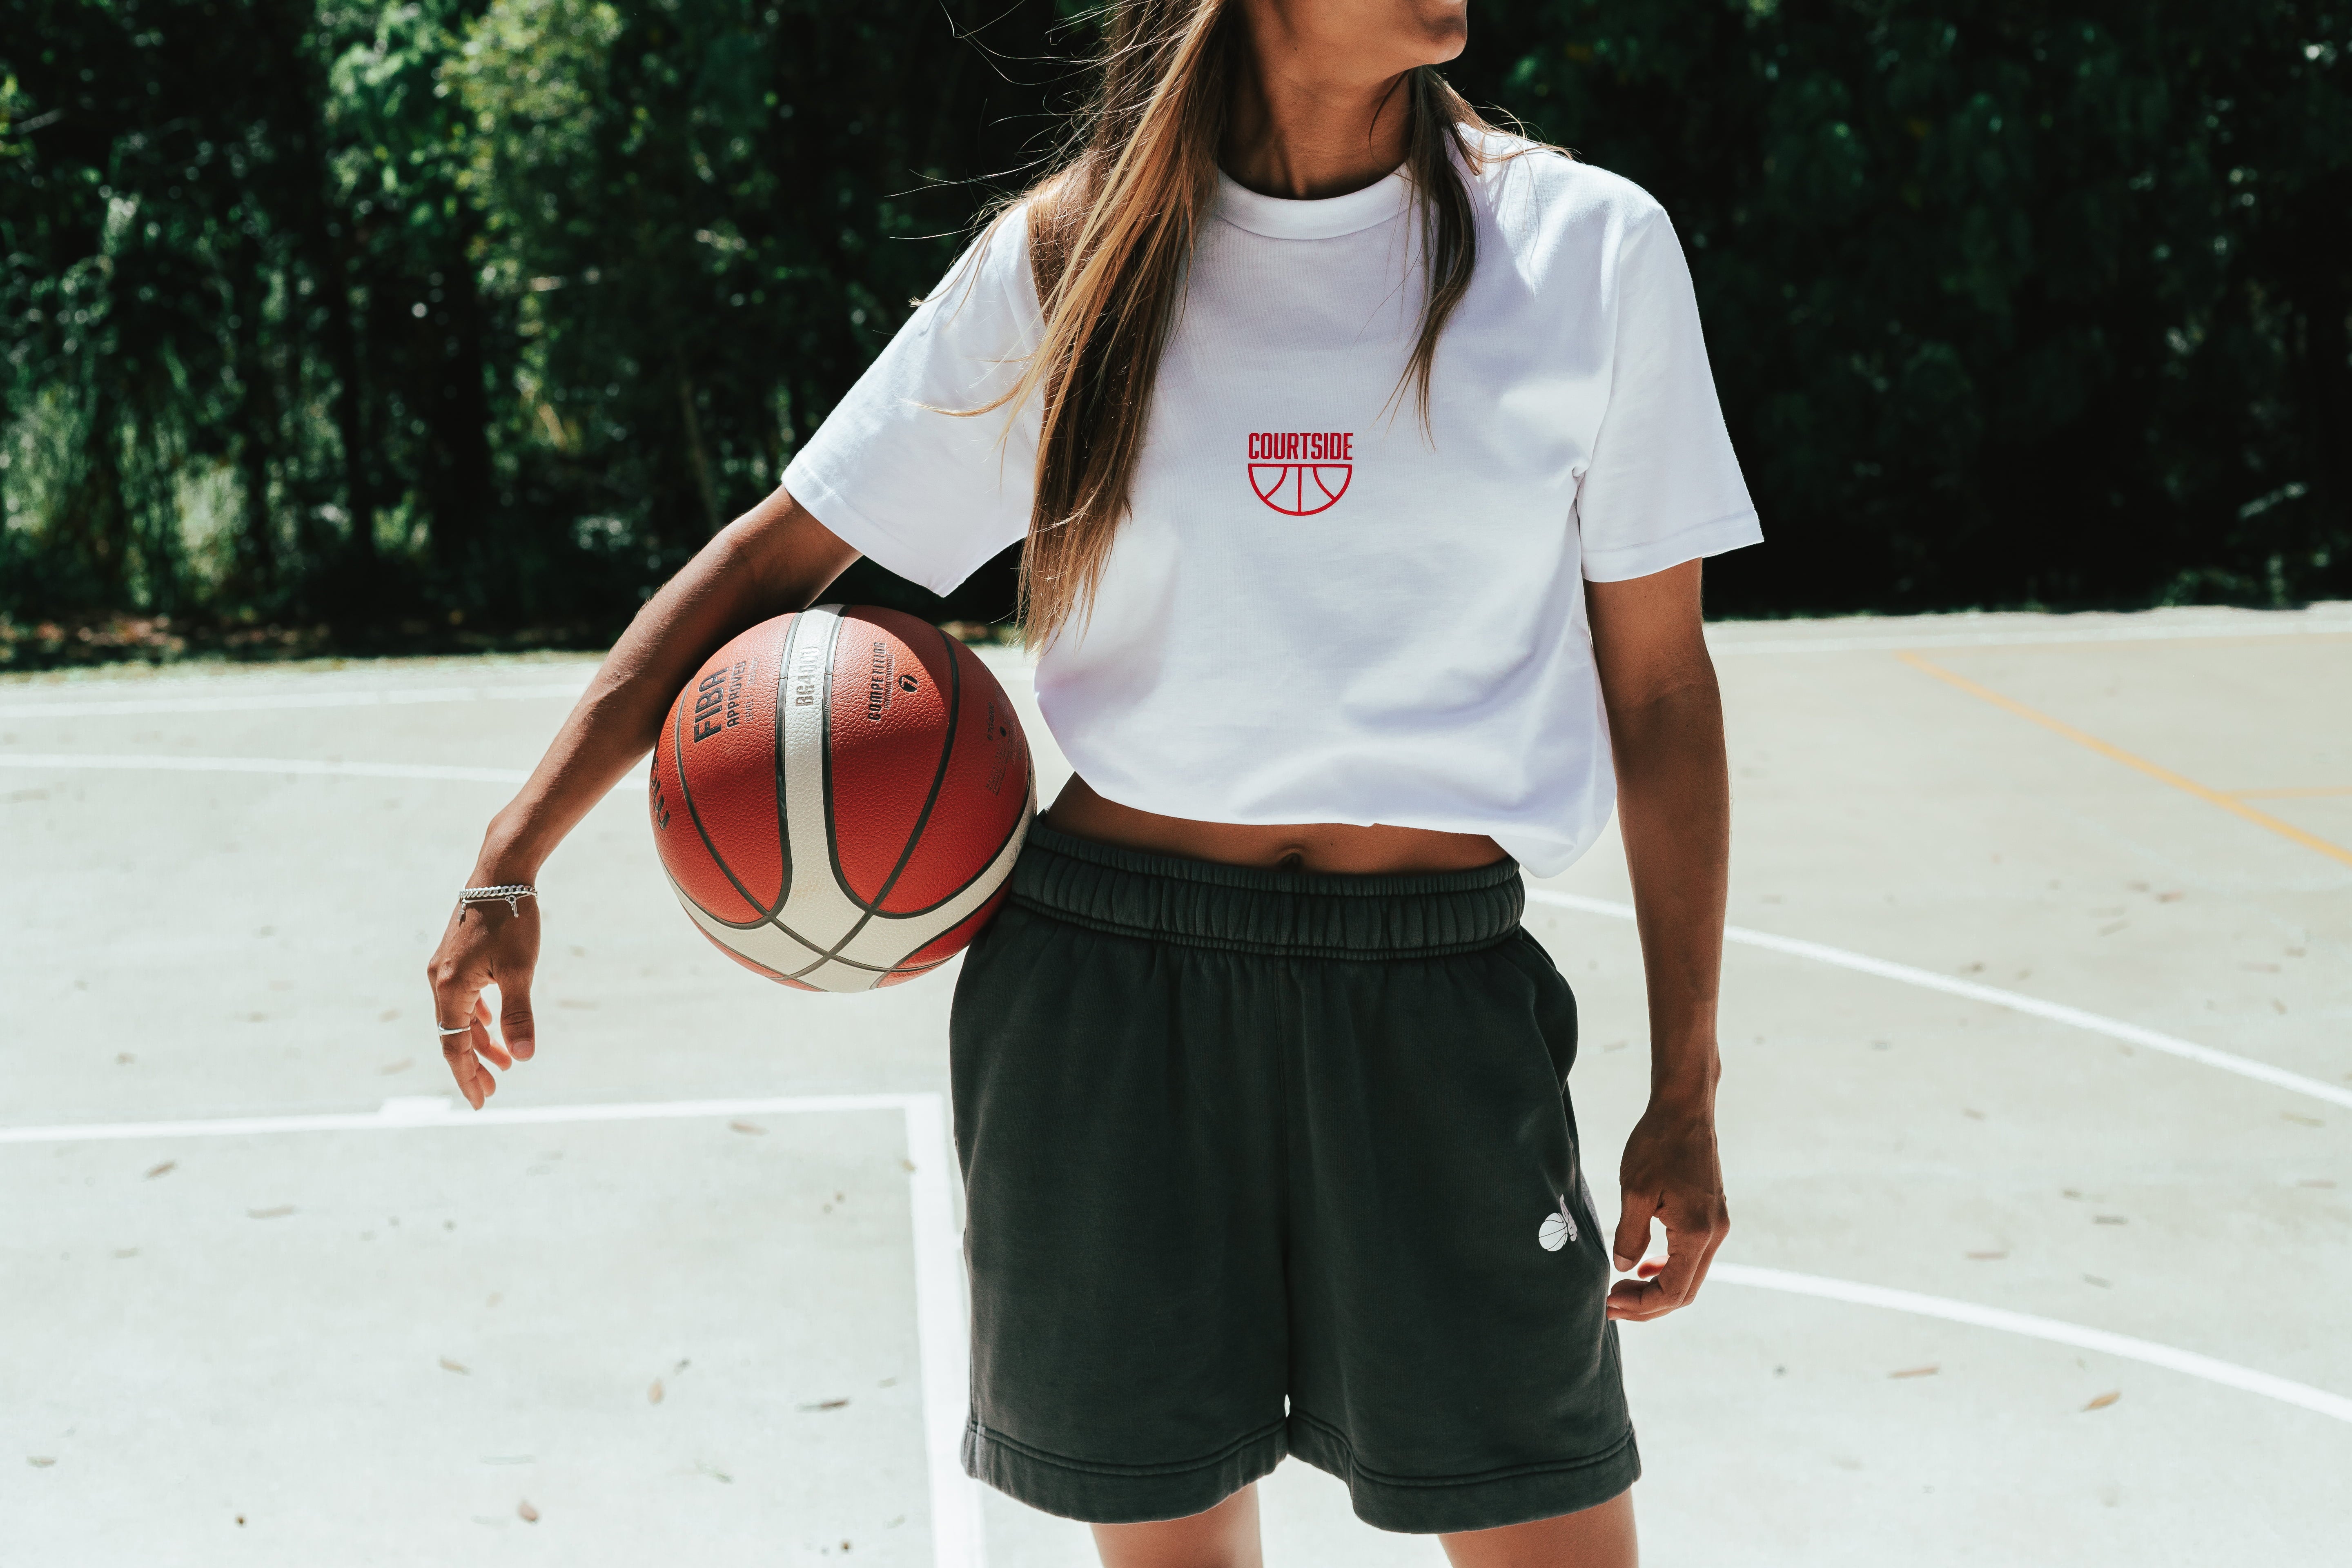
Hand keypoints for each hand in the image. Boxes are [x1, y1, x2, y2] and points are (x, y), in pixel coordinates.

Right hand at [423, 896, 539, 1109]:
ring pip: (459, 1017)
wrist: (501, 874)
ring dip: (478, 1041)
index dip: (467, 1078)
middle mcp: (439, 980)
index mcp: (449, 988)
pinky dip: (477, 1017)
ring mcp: (445, 968)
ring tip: (503, 1063)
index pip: (455, 1047)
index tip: (480, 1103)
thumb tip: (522, 1056)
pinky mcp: (455, 957)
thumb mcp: (520, 972)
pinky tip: (492, 1026)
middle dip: (473, 1065)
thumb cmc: (512, 920)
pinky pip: (462, 998)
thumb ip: (518, 1015)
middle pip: (453, 1036)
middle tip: (492, 1090)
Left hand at [1606, 1099, 1727, 1321]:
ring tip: (1622, 1289)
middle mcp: (1715, 1234)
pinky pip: (1691, 1256)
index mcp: (1697, 1233)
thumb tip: (1624, 1268)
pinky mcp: (1711, 1215)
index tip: (1609, 1305)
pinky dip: (1667, 1268)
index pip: (1673, 1292)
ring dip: (1657, 1288)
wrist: (1684, 1109)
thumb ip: (1630, 1235)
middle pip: (1684, 1291)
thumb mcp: (1635, 1191)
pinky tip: (1644, 1265)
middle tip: (1611, 1305)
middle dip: (1647, 1305)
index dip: (1640, 1307)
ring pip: (1689, 1276)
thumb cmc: (1658, 1144)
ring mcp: (1716, 1225)